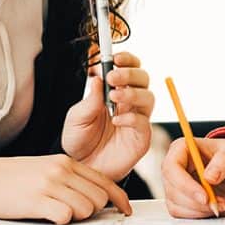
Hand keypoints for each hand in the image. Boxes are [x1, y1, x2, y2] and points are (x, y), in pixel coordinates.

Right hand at [0, 154, 130, 224]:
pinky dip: (61, 221)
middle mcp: (61, 170)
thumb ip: (68, 178)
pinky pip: (65, 217)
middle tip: (76, 214)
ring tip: (58, 214)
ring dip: (77, 217)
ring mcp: (49, 184)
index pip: (104, 180)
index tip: (125, 209)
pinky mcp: (36, 200)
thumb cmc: (6, 177)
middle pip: (99, 197)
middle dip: (94, 211)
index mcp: (65, 161)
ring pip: (86, 208)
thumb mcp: (43, 168)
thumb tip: (91, 195)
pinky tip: (48, 217)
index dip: (119, 198)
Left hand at [62, 51, 154, 180]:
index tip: (115, 57)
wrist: (81, 167)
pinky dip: (131, 118)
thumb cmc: (79, 140)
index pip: (130, 68)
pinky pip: (144, 123)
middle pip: (143, 78)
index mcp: (115, 91)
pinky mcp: (140, 138)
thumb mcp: (76, 117)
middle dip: (130, 73)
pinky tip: (116, 120)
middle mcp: (130, 102)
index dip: (127, 59)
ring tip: (114, 97)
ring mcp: (137, 119)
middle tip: (113, 76)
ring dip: (132, 93)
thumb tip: (98, 78)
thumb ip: (89, 100)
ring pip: (148, 97)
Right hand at [162, 137, 224, 217]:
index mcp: (181, 149)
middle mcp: (174, 168)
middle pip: (173, 191)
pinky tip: (222, 207)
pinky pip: (186, 214)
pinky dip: (205, 215)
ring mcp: (176, 186)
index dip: (186, 186)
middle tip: (222, 203)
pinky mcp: (181, 200)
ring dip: (203, 211)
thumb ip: (222, 162)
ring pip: (179, 206)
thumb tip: (209, 177)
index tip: (205, 197)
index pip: (172, 168)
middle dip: (199, 203)